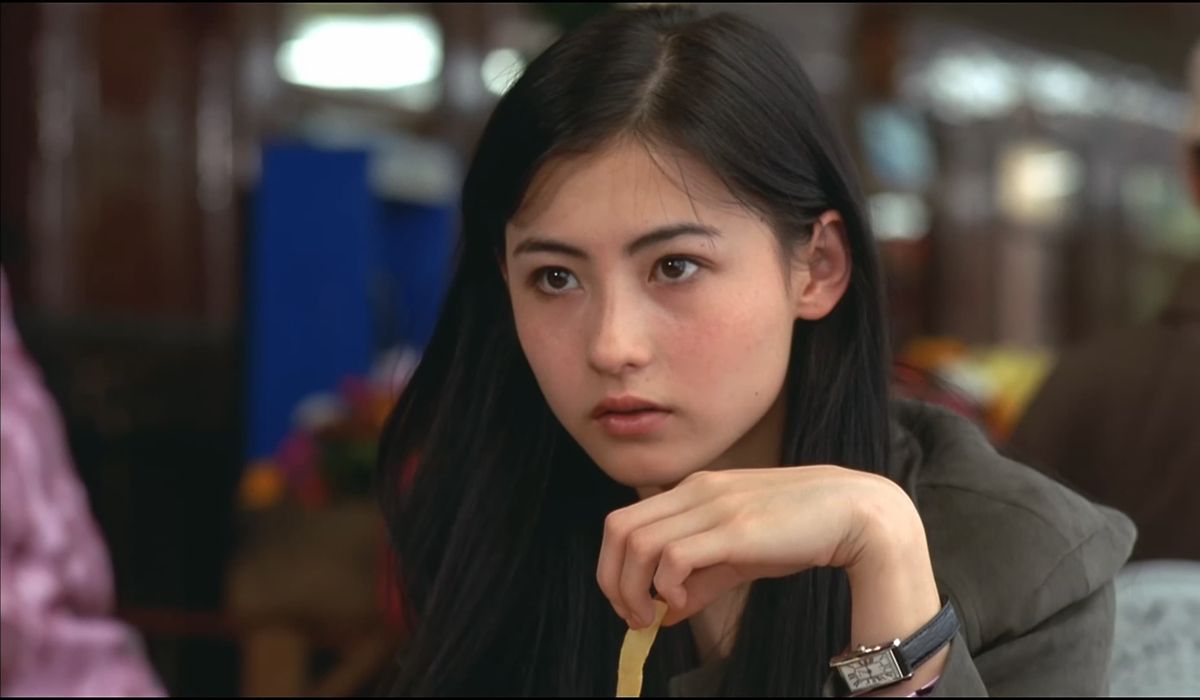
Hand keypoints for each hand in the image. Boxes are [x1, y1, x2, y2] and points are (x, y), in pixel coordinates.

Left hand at [596, 465, 923, 628]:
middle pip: (617, 530)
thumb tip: (664, 612)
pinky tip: (684, 603)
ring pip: (638, 543)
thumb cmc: (797, 530)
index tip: (631, 605)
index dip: (613, 567)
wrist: (854, 511)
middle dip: (613, 581)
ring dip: (635, 588)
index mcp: (692, 490)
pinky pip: (674, 556)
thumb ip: (701, 578)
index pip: (623, 522)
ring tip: (655, 617)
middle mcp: (695, 491)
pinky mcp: (733, 528)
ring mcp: (712, 506)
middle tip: (635, 617)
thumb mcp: (739, 553)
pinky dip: (667, 584)